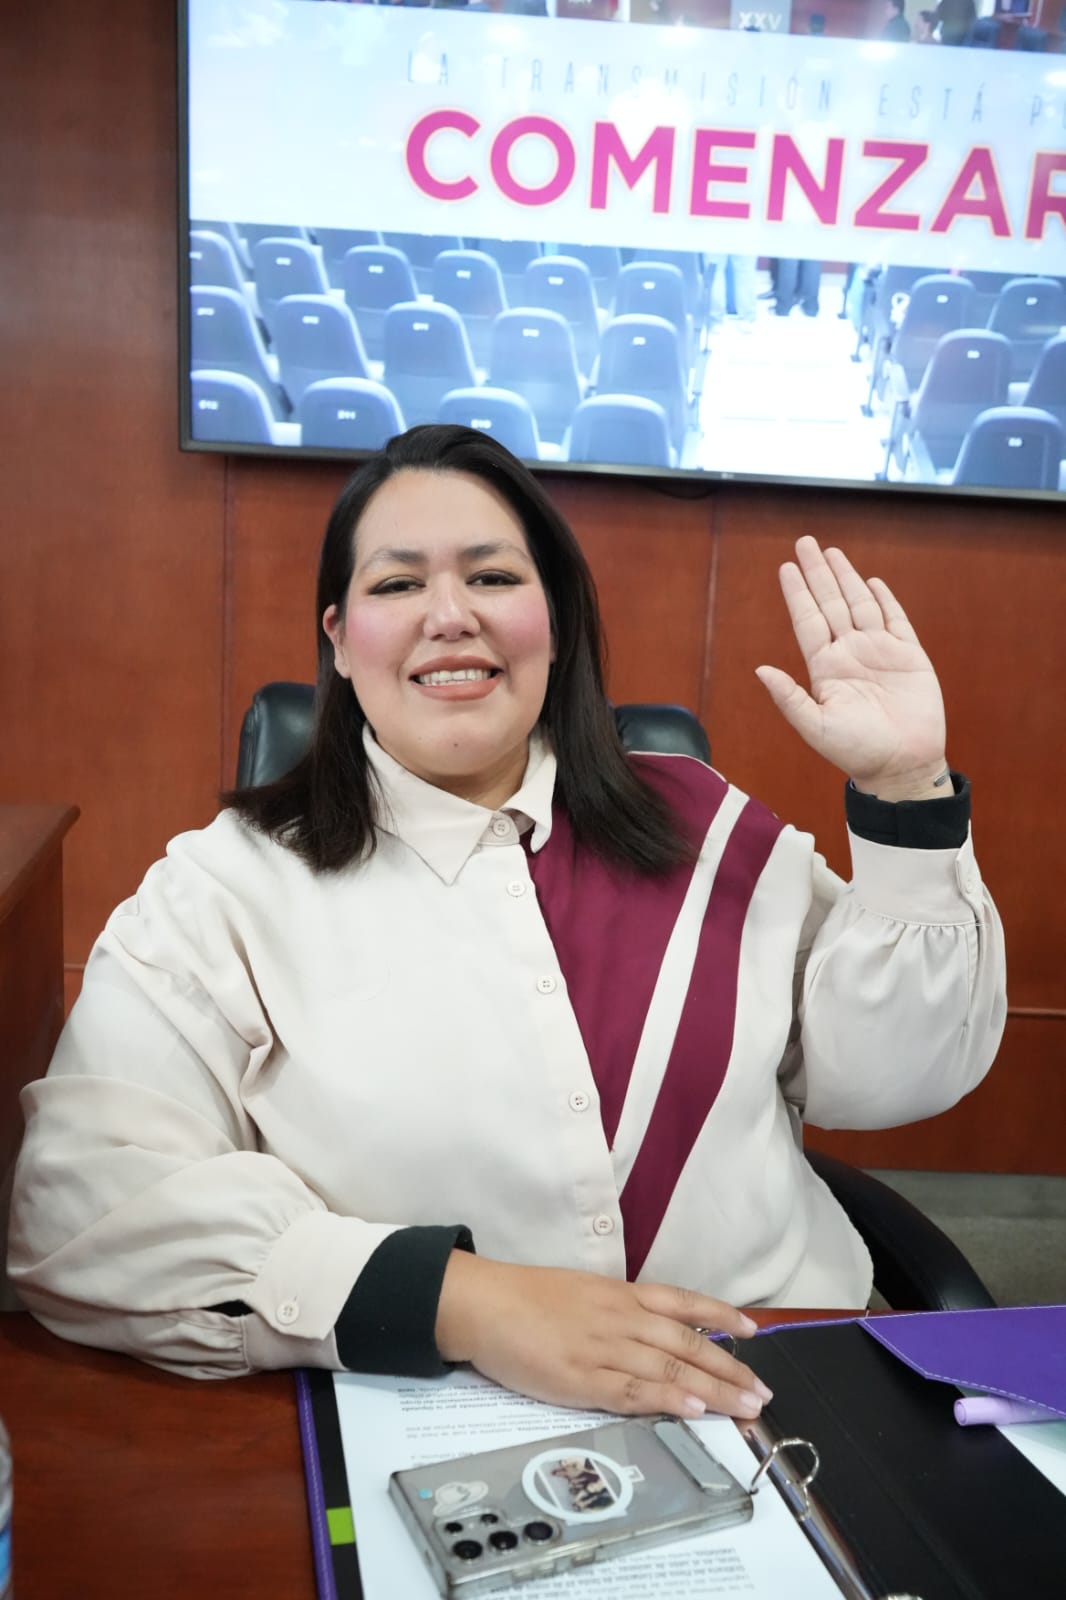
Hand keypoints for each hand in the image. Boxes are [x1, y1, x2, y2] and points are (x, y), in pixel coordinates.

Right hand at [435, 1252, 770, 1419]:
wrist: (483, 1304)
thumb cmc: (525, 1297)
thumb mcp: (580, 1291)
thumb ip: (615, 1310)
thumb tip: (647, 1330)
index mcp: (620, 1293)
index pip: (682, 1302)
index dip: (720, 1316)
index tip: (752, 1331)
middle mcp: (621, 1318)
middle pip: (687, 1343)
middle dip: (729, 1369)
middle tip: (762, 1392)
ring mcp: (604, 1348)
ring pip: (670, 1369)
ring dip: (713, 1390)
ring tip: (745, 1408)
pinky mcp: (583, 1379)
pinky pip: (633, 1391)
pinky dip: (667, 1400)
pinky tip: (694, 1410)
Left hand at [755, 537, 947, 800]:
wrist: (902, 766)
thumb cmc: (857, 752)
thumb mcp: (816, 727)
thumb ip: (789, 698)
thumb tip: (760, 669)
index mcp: (826, 668)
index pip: (808, 621)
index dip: (797, 594)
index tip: (786, 568)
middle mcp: (850, 654)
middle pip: (831, 603)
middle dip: (818, 573)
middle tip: (805, 542)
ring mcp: (880, 652)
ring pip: (859, 604)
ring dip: (846, 578)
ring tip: (832, 552)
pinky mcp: (909, 657)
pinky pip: (895, 620)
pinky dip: (885, 599)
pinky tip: (871, 582)